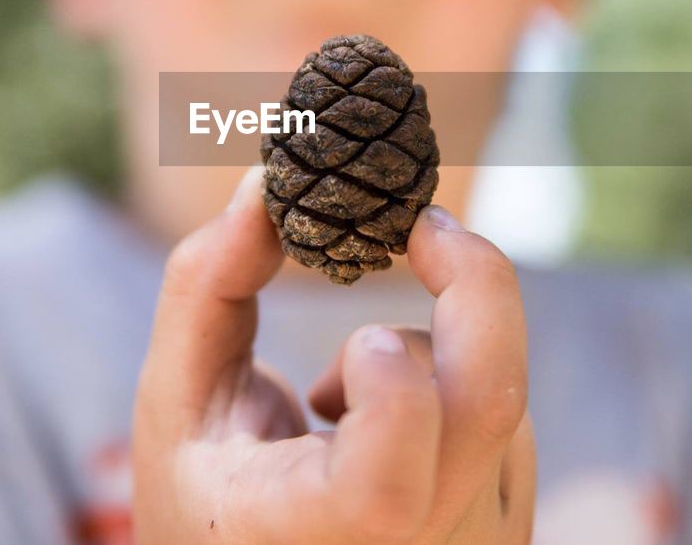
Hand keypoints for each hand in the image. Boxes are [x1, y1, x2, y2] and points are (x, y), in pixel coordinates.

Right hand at [131, 165, 535, 542]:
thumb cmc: (204, 503)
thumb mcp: (176, 404)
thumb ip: (207, 289)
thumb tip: (266, 183)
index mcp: (309, 532)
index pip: (387, 480)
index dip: (390, 377)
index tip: (357, 328)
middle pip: (491, 402)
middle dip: (472, 284)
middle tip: (425, 228)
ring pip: (503, 400)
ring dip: (433, 353)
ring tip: (333, 399)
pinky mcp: (509, 534)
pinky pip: (515, 427)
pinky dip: (456, 386)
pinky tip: (386, 427)